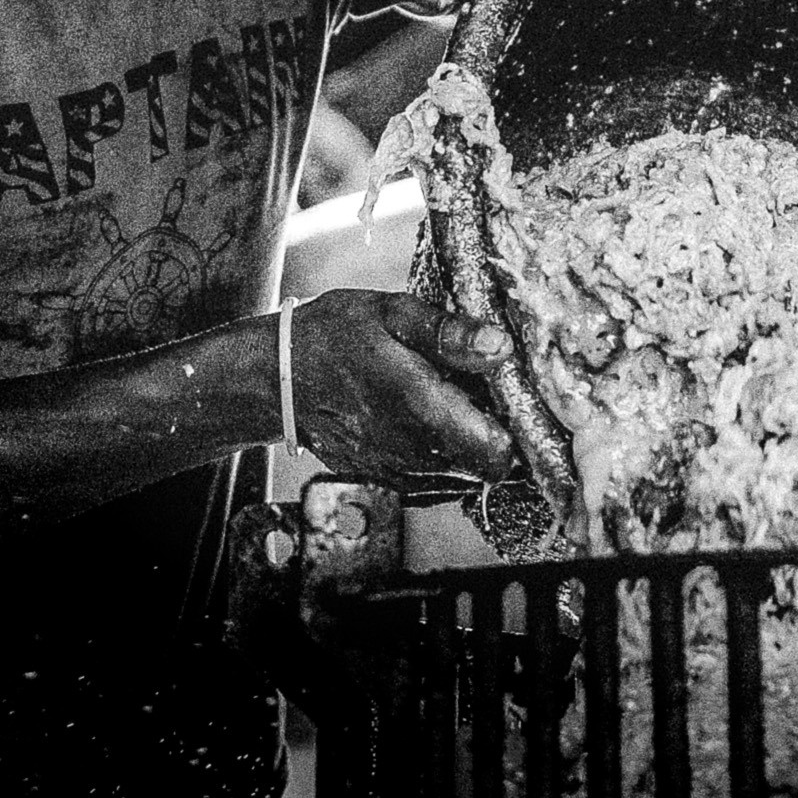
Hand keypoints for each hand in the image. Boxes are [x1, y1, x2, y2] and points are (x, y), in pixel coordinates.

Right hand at [283, 290, 520, 479]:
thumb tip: (501, 347)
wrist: (280, 379)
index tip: (511, 397)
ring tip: (452, 404)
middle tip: (483, 394)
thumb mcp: (393, 313)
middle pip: (490, 468)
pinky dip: (445, 459)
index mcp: (423, 409)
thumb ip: (450, 332)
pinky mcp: (389, 485)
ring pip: (467, 478)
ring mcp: (401, 476)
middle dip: (498, 434)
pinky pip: (440, 483)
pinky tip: (429, 423)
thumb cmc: (336, 338)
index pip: (500, 454)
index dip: (518, 429)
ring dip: (470, 447)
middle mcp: (415, 455)